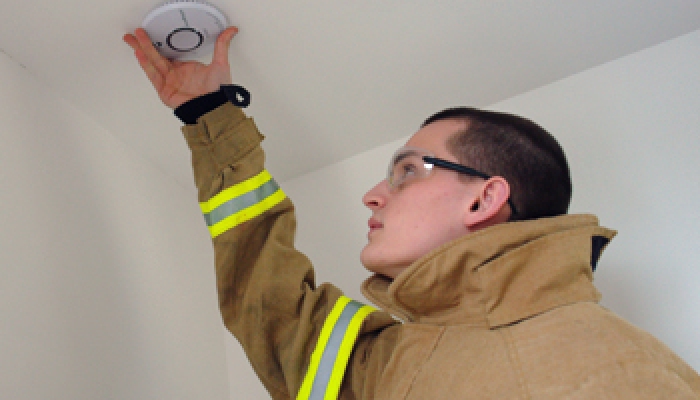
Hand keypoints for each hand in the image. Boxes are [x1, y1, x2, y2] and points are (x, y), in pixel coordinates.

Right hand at [123, 26, 238, 108]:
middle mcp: (175, 75)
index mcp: (185, 68)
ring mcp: (169, 83)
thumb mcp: (221, 63)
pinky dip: (147, 66)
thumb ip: (222, 45)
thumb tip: (231, 30)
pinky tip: (140, 55)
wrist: (216, 107)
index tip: (149, 33)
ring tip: (132, 39)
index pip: (167, 53)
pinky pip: (154, 76)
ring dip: (142, 51)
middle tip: (134, 33)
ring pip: (152, 64)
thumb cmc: (218, 91)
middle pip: (156, 56)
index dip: (157, 43)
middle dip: (143, 44)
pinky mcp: (165, 92)